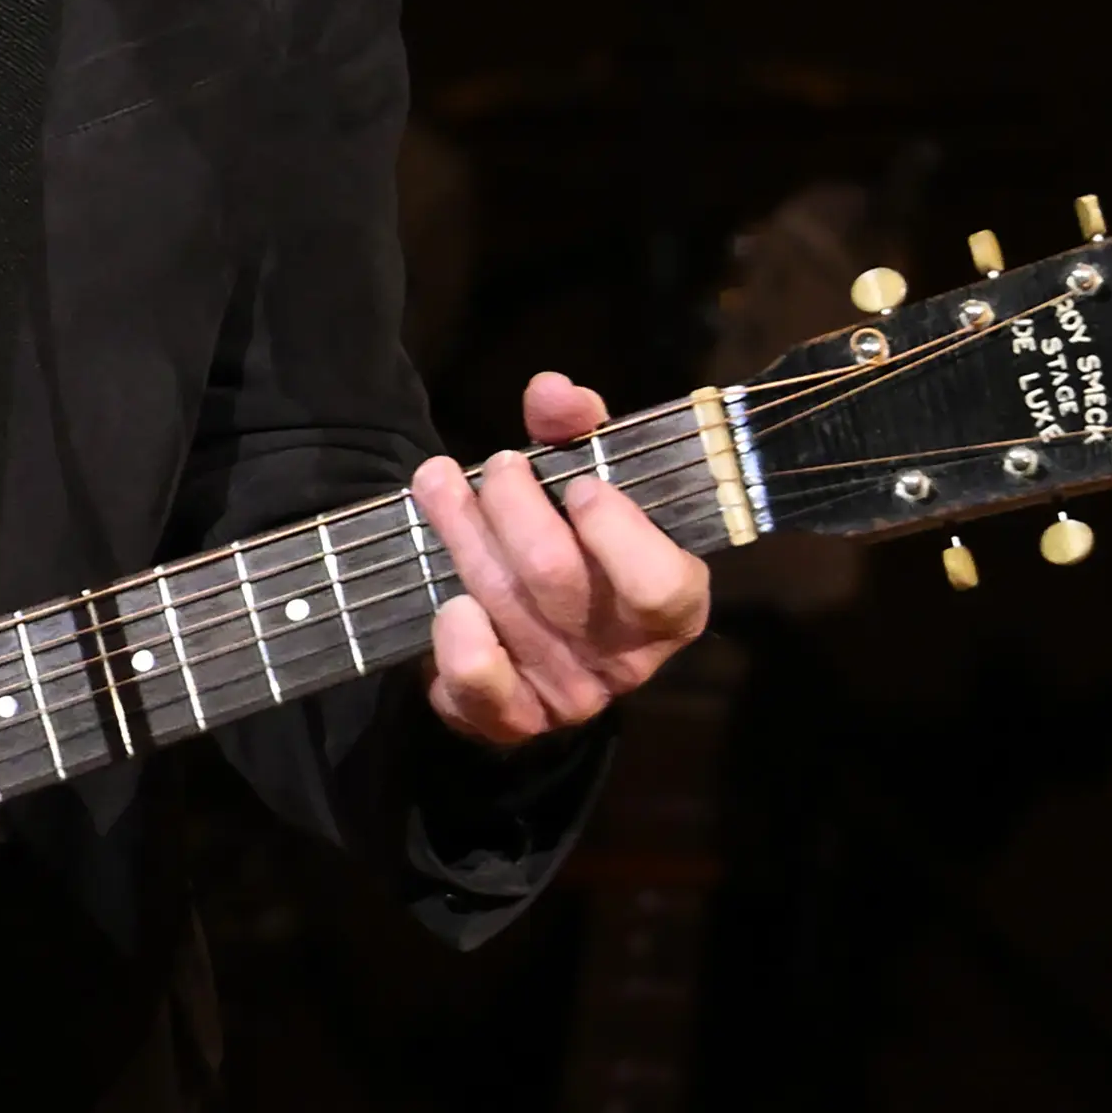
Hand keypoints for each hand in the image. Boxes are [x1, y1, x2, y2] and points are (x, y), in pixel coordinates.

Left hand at [412, 372, 713, 746]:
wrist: (546, 642)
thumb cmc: (582, 546)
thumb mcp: (593, 481)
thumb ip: (581, 433)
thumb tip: (551, 391)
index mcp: (673, 609)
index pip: (660, 586)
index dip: (616, 531)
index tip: (579, 484)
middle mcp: (626, 661)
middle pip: (556, 578)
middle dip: (513, 505)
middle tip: (497, 465)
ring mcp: (568, 696)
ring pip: (503, 607)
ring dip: (461, 534)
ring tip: (439, 482)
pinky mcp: (511, 721)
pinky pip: (475, 683)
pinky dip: (455, 636)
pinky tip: (446, 597)